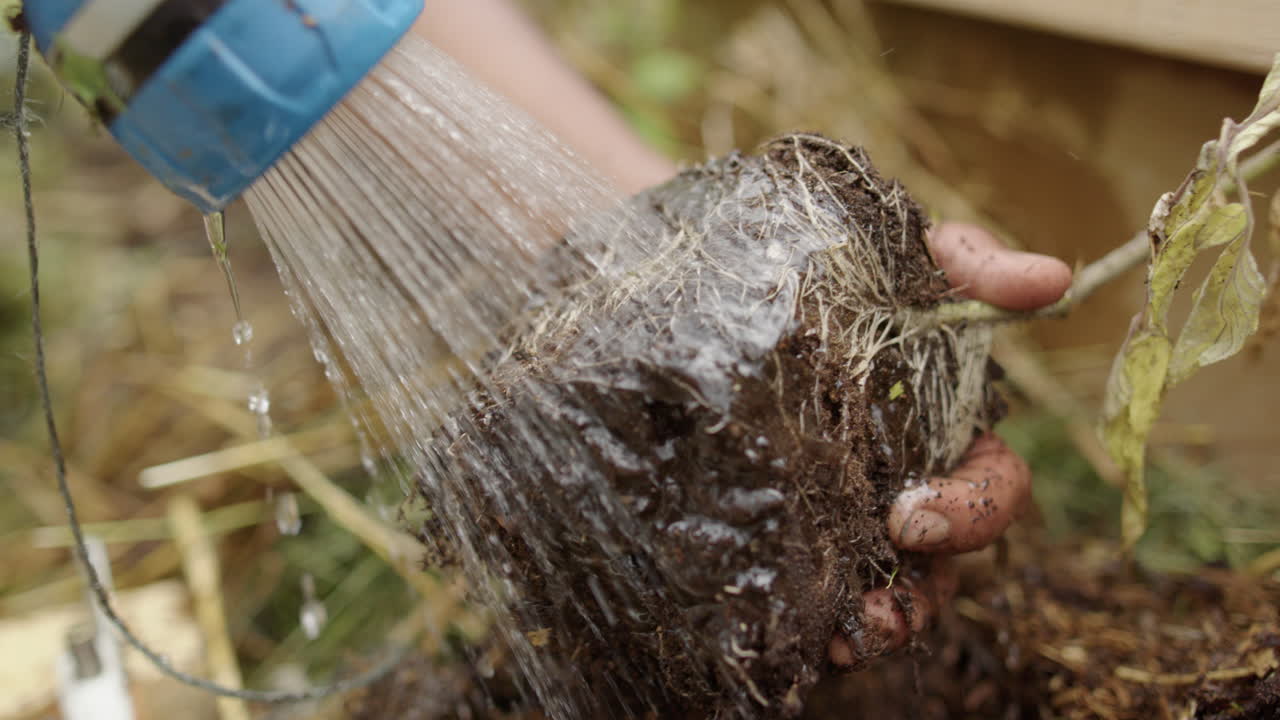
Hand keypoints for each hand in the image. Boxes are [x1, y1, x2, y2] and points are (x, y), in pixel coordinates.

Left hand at [829, 222, 1072, 665]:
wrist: (727, 277)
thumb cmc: (834, 266)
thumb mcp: (905, 258)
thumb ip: (975, 269)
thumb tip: (1054, 281)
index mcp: (944, 427)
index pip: (991, 486)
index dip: (970, 511)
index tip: (909, 517)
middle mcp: (905, 476)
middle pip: (943, 560)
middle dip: (922, 595)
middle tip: (878, 611)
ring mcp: (847, 502)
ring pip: (888, 585)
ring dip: (877, 622)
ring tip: (844, 641)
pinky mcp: (787, 516)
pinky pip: (817, 583)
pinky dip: (815, 616)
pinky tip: (797, 633)